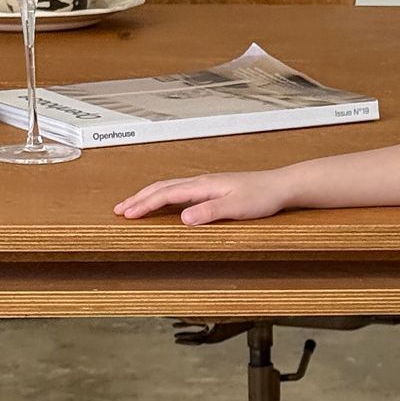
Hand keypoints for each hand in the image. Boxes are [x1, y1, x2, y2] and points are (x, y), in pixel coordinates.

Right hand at [113, 168, 290, 224]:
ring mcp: (206, 183)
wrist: (280, 186)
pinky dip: (164, 195)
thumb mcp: (236, 208)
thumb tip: (183, 219)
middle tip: (119, 210)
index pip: (166, 194)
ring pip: (169, 187)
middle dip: (138, 199)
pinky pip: (180, 190)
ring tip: (133, 205)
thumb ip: (209, 212)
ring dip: (149, 196)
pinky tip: (164, 202)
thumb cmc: (262, 197)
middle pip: (162, 188)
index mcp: (203, 186)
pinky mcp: (213, 188)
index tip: (127, 214)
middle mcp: (201, 182)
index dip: (144, 205)